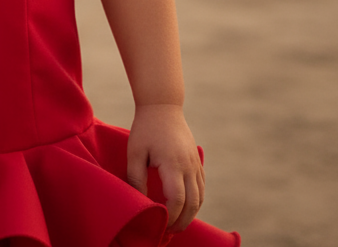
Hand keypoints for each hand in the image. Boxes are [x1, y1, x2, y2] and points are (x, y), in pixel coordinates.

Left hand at [126, 104, 204, 231]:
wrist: (162, 105)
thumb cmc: (145, 128)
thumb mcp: (135, 152)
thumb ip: (136, 178)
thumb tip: (141, 202)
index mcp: (172, 164)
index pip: (177, 200)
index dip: (170, 216)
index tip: (160, 224)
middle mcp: (188, 166)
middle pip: (193, 203)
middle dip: (183, 221)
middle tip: (170, 231)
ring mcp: (195, 163)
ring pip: (200, 197)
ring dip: (192, 213)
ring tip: (178, 223)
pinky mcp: (197, 160)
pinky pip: (202, 186)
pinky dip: (196, 200)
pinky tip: (186, 206)